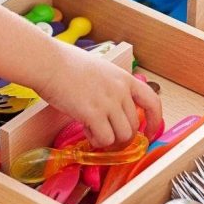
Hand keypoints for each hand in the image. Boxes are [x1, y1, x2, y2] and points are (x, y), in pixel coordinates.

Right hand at [37, 44, 161, 147]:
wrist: (48, 62)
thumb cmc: (66, 64)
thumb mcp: (100, 70)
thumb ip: (112, 87)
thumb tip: (114, 108)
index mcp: (125, 78)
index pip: (153, 102)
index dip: (155, 121)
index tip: (150, 132)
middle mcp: (121, 91)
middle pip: (134, 126)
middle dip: (122, 136)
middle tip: (106, 134)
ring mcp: (108, 102)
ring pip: (123, 135)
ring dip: (109, 140)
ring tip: (93, 131)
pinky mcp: (93, 114)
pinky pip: (105, 139)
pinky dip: (97, 140)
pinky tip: (86, 131)